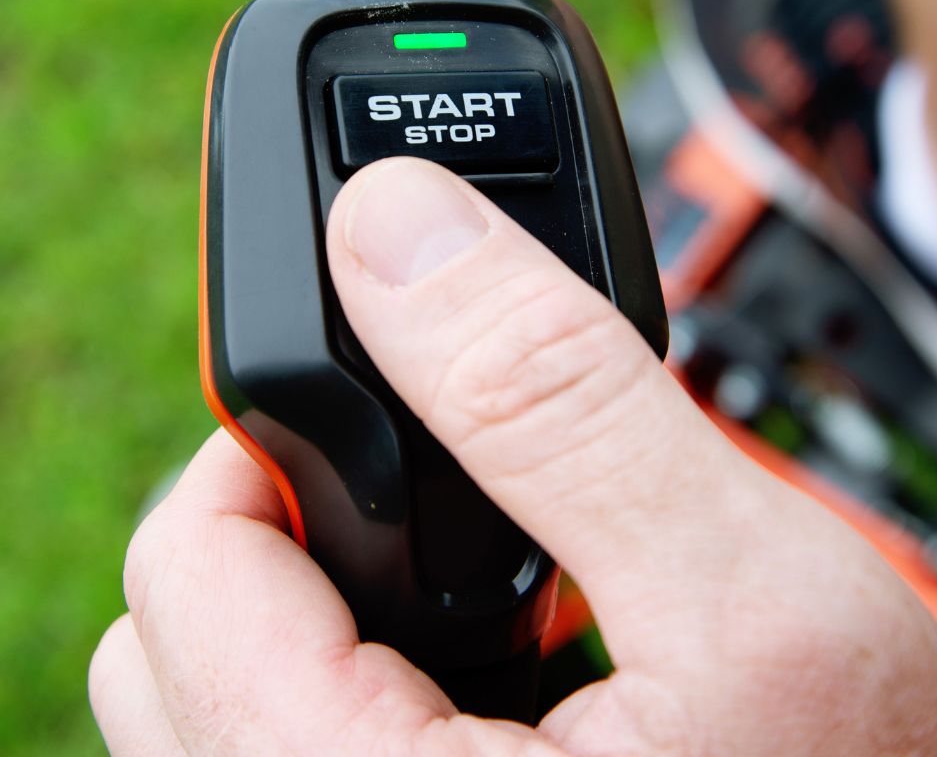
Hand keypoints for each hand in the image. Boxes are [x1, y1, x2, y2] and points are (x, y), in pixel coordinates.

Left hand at [90, 157, 936, 755]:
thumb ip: (557, 404)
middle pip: (183, 630)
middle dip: (306, 523)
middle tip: (456, 490)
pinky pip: (305, 749)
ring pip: (234, 696)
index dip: (284, 431)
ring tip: (500, 586)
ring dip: (338, 603)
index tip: (395, 390)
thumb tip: (396, 231)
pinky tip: (510, 664)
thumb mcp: (754, 600)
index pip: (186, 559)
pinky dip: (374, 679)